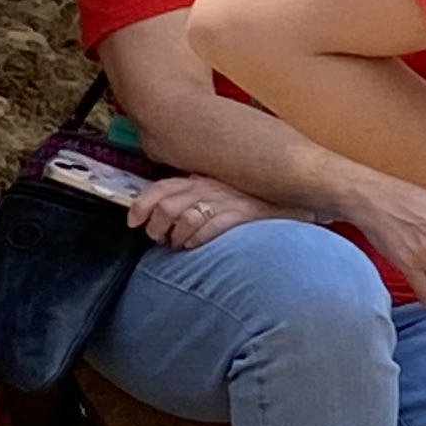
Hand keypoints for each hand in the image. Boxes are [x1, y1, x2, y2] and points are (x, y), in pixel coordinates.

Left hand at [128, 174, 275, 249]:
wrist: (291, 201)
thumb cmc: (251, 202)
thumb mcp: (217, 192)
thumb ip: (192, 198)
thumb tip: (161, 214)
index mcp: (201, 179)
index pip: (161, 187)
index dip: (141, 205)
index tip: (134, 221)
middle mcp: (210, 187)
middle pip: (167, 205)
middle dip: (156, 226)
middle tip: (159, 238)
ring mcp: (226, 201)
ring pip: (185, 218)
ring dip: (175, 236)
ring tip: (178, 244)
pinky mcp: (241, 215)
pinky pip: (210, 228)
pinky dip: (196, 240)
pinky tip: (195, 246)